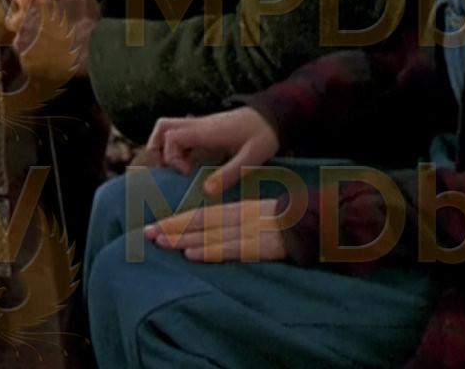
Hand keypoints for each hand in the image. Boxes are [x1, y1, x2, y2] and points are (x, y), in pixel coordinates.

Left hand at [3, 0, 97, 81]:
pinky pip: (27, 57)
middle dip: (24, 18)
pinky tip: (50, 54)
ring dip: (30, 37)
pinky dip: (35, 55)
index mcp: (29, 2)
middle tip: (42, 22)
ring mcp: (23, 45)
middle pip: (14, 17)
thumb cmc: (86, 20)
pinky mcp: (28, 63)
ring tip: (48, 40)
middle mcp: (21, 23)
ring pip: (20, 37)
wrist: (92, 55)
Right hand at [144, 107, 279, 196]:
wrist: (274, 116)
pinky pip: (180, 134)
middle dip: (157, 148)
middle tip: (169, 170)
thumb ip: (229, 174)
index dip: (171, 156)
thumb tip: (205, 191)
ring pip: (168, 128)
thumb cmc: (264, 135)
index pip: (171, 136)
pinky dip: (176, 148)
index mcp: (206, 131)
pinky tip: (190, 165)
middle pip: (162, 126)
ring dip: (165, 148)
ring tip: (177, 170)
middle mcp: (198, 125)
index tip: (187, 173)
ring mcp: (200, 125)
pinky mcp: (205, 128)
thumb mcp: (251, 158)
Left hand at [145, 199, 289, 262]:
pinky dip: (210, 252)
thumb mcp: (257, 214)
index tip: (155, 225)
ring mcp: (249, 231)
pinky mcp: (260, 246)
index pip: (202, 215)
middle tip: (146, 233)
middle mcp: (239, 217)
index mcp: (238, 209)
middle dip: (172, 228)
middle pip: (200, 223)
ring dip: (183, 240)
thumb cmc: (286, 221)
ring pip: (210, 235)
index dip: (177, 220)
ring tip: (161, 242)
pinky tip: (191, 255)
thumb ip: (234, 221)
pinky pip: (231, 250)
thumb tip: (207, 230)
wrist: (317, 221)